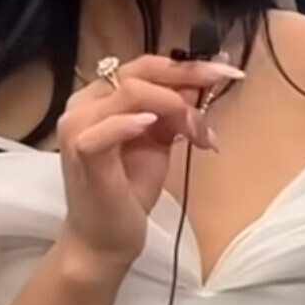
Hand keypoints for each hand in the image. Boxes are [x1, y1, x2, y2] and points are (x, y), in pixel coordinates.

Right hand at [57, 54, 243, 275]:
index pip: (146, 67)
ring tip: (197, 130)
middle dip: (188, 76)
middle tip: (221, 82)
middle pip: (140, 72)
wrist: (104, 239)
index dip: (187, 66)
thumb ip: (173, 112)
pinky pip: (106, 128)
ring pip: (130, 92)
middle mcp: (85, 103)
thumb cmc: (128, 190)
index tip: (225, 70)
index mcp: (101, 96)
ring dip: (174, 105)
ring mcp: (79, 126)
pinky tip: (156, 124)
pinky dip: (132, 122)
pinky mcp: (83, 153)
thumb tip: (201, 84)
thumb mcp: (158, 142)